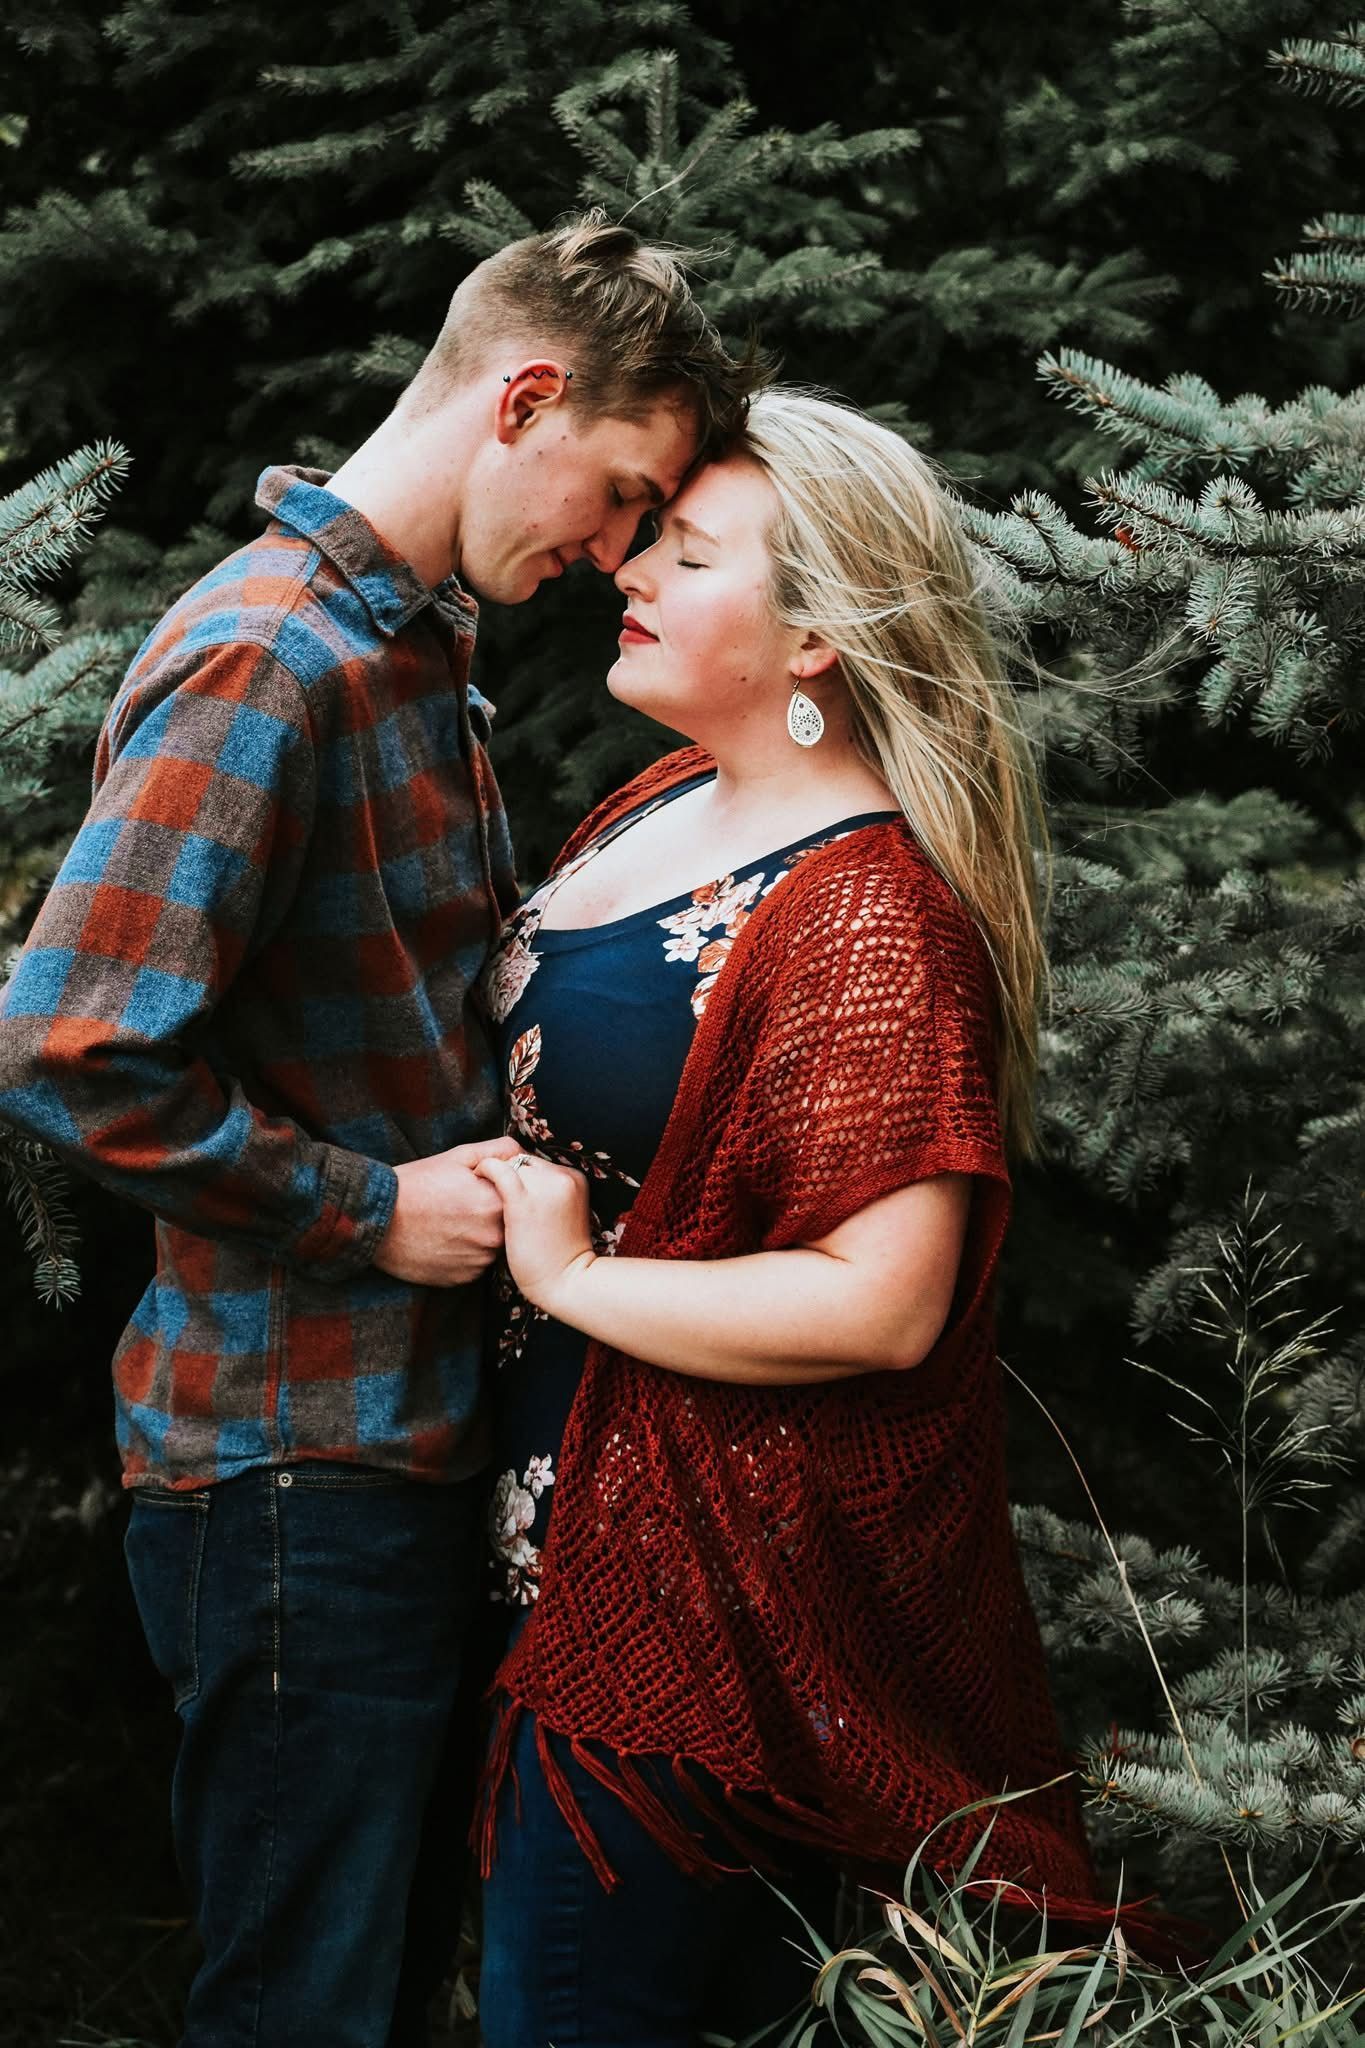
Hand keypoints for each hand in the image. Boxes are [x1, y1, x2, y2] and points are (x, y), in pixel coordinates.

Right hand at [372, 1136, 522, 1286]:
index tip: (480, 1188)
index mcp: (497, 1204)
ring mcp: (478, 1261)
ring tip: (450, 1223)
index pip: (518, 1200)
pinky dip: (465, 1255)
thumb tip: (523, 1155)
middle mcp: (493, 1238)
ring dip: (479, 1237)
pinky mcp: (462, 1279)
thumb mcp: (458, 1157)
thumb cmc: (417, 1183)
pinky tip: (444, 1241)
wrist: (378, 1219)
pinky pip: (475, 1265)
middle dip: (491, 1216)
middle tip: (461, 1206)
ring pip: (491, 1247)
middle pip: (507, 1226)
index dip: (500, 1192)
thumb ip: (499, 1152)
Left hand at [475, 1150, 595, 1313]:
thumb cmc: (558, 1256)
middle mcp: (562, 1177)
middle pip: (526, 1161)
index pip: (539, 1164)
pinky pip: (498, 1170)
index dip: (521, 1176)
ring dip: (495, 1173)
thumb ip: (552, 1193)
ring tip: (481, 1191)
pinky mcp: (522, 1200)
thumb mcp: (564, 1215)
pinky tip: (478, 1179)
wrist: (566, 1282)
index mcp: (574, 1179)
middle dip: (509, 1173)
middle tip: (493, 1194)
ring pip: (512, 1163)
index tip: (507, 1191)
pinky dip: (486, 1169)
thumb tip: (530, 1181)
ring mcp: (544, 1187)